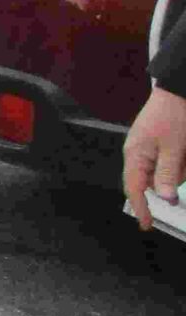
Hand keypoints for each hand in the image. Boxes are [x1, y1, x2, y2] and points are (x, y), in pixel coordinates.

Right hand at [124, 87, 185, 228]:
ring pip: (165, 172)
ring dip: (180, 167)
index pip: (134, 189)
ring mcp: (147, 147)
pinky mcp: (157, 143)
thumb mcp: (174, 148)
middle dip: (173, 178)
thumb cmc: (174, 116)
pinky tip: (183, 147)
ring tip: (185, 149)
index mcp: (135, 155)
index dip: (141, 208)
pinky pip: (169, 161)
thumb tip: (166, 199)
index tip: (147, 225)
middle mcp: (137, 153)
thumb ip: (168, 175)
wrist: (178, 90)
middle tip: (184, 160)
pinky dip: (179, 159)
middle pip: (153, 181)